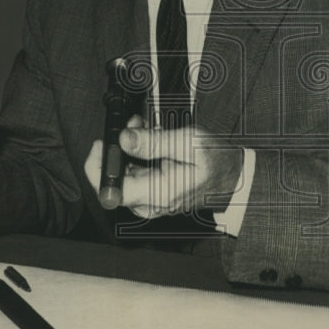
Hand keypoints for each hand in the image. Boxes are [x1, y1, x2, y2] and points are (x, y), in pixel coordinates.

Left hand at [84, 119, 242, 218]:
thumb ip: (154, 142)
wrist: (230, 177)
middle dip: (117, 148)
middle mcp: (148, 202)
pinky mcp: (149, 193)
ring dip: (127, 148)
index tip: (103, 143)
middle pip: (113, 180)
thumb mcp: (187, 143)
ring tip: (145, 129)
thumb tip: (124, 139)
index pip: (110, 192)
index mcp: (157, 194)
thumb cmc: (215, 162)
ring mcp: (148, 200)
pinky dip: (135, 154)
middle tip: (132, 126)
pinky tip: (148, 140)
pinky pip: (132, 174)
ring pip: (122, 173)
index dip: (98, 166)